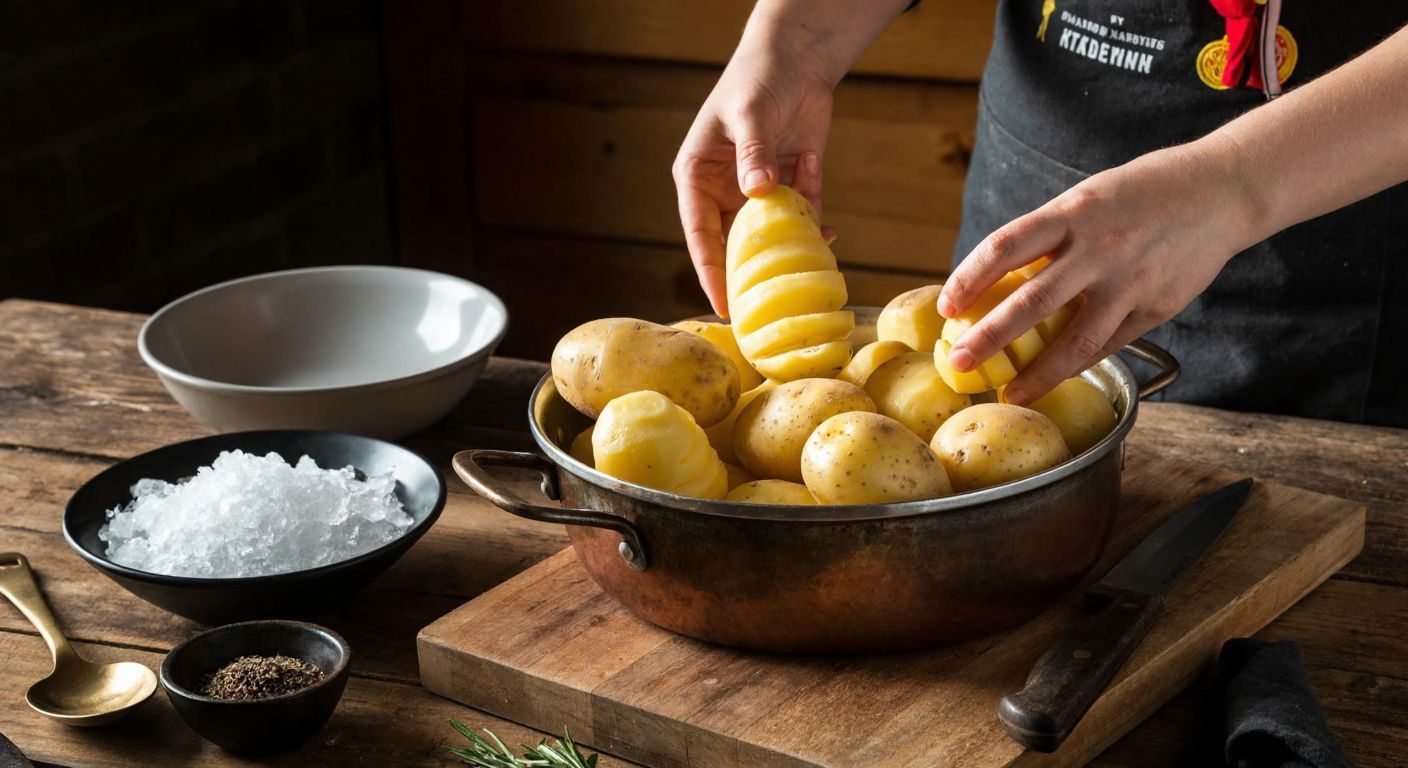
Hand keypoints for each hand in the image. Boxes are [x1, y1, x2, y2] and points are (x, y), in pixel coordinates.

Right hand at [673, 40, 835, 316]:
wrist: (797, 59)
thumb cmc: (758, 79)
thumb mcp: (751, 113)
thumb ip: (754, 153)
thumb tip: (757, 192)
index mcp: (698, 177)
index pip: (699, 233)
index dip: (710, 272)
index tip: (724, 306)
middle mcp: (724, 191)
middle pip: (733, 246)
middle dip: (753, 273)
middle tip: (769, 309)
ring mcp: (758, 193)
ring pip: (771, 237)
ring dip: (791, 248)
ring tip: (809, 262)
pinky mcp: (791, 186)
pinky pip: (801, 219)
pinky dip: (815, 226)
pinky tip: (831, 231)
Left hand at [937, 140, 1254, 404]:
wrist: (1223, 191)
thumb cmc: (1143, 193)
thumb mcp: (1088, 200)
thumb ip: (1050, 238)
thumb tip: (1000, 280)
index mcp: (1074, 213)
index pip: (1004, 247)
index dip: (969, 278)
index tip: (946, 306)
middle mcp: (1100, 248)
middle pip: (1031, 302)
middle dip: (990, 339)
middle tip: (959, 364)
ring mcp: (1130, 282)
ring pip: (1074, 341)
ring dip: (1037, 374)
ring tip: (1010, 394)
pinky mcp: (1156, 307)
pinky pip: (1108, 344)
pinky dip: (1078, 364)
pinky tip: (1055, 378)